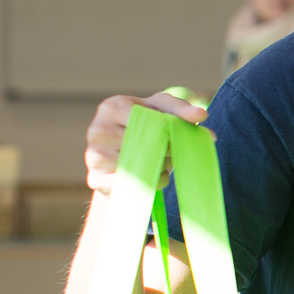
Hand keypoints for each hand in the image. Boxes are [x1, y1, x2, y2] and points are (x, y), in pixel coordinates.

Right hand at [85, 92, 209, 194]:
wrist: (126, 150)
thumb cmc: (147, 123)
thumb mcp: (163, 109)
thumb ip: (182, 109)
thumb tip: (201, 115)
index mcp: (111, 107)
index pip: (145, 121)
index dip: (167, 131)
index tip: (177, 135)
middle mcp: (97, 130)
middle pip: (142, 145)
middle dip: (166, 151)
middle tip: (173, 151)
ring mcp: (93, 157)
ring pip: (138, 166)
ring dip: (160, 167)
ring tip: (161, 161)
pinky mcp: (96, 180)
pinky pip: (132, 185)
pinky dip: (150, 183)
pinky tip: (152, 175)